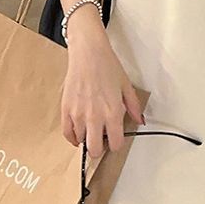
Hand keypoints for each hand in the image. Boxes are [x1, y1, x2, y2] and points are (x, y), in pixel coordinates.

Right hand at [60, 38, 144, 157]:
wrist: (88, 53)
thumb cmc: (107, 66)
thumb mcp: (126, 86)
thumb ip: (134, 107)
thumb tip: (139, 120)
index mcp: (113, 112)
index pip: (116, 144)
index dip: (116, 144)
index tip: (115, 139)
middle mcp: (95, 117)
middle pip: (95, 150)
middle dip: (100, 148)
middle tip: (102, 140)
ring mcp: (78, 114)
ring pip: (80, 142)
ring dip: (86, 138)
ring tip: (91, 128)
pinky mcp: (65, 109)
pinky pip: (67, 133)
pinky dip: (72, 136)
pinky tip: (78, 132)